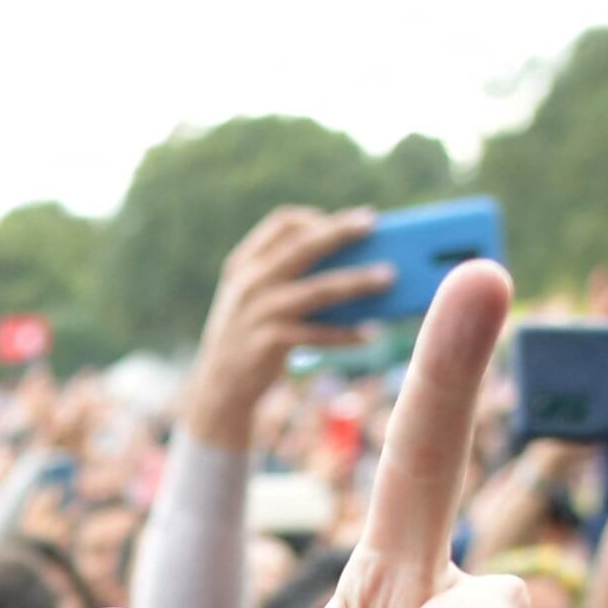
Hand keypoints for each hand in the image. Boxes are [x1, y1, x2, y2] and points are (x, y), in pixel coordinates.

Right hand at [180, 207, 389, 448]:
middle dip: (341, 232)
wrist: (219, 388)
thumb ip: (287, 278)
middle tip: (373, 223)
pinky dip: (346, 334)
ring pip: (318, 290)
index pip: (282, 224)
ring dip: (357, 282)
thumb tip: (353, 264)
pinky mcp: (269, 343)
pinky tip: (370, 334)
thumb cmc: (250, 338)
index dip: (316, 218)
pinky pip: (318, 334)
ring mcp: (259, 313)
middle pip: (304, 247)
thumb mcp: (255, 301)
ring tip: (388, 277)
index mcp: (245, 265)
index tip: (347, 219)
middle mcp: (250, 283)